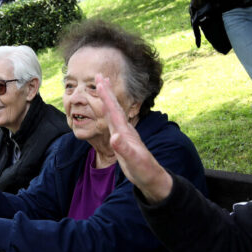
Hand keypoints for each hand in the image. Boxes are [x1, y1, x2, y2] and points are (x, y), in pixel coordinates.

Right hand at [97, 76, 173, 202]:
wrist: (151, 176)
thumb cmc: (144, 169)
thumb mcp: (133, 160)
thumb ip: (123, 149)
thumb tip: (114, 137)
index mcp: (125, 132)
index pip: (114, 110)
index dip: (106, 96)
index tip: (100, 81)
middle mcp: (124, 129)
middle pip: (114, 106)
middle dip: (106, 91)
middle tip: (99, 74)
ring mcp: (124, 134)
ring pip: (114, 112)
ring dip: (107, 98)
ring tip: (102, 86)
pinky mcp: (122, 140)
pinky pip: (113, 121)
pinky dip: (108, 112)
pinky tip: (107, 110)